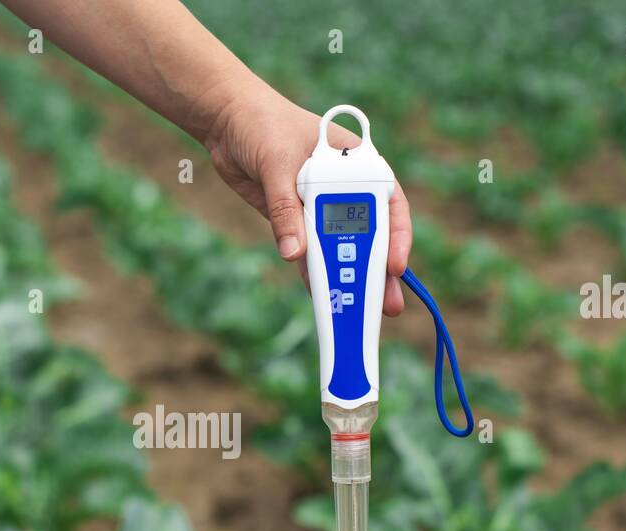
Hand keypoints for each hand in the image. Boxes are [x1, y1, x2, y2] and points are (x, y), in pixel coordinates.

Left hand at [202, 82, 411, 316]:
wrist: (228, 122)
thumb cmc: (262, 126)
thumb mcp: (277, 163)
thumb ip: (286, 209)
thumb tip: (294, 253)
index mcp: (357, 162)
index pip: (389, 203)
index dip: (397, 236)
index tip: (394, 265)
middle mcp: (346, 187)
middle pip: (370, 234)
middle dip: (379, 271)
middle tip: (387, 306)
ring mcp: (322, 206)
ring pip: (342, 248)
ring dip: (350, 280)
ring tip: (360, 313)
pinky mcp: (298, 221)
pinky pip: (312, 253)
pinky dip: (317, 275)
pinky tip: (326, 299)